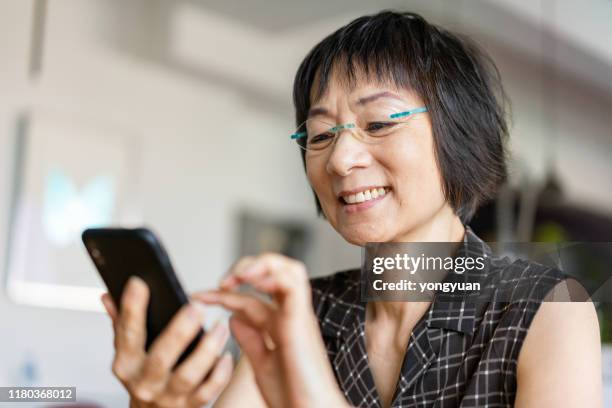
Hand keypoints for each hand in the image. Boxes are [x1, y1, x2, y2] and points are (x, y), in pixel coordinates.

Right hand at [101, 276, 232, 407]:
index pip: (127, 334)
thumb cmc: (143, 377)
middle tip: (196, 307)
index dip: (131, 308)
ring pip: (189, 375)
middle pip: (161, 357)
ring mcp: (168, 396)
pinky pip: (208, 391)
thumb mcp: (128, 352)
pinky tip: (226, 355)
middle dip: (179, 331)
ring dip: (207, 349)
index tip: (139, 283)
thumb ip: (122, 324)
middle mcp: (145, 382)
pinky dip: (220, 373)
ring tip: (220, 327)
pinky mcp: (190, 406)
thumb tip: (109, 296)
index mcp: (127, 364)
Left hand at [193, 253, 348, 407]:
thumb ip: (250, 340)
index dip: (222, 294)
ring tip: (236, 275)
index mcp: (280, 326)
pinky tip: (250, 280)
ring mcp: (297, 315)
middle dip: (245, 268)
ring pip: (287, 269)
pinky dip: (272, 274)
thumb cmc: (292, 395)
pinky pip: (293, 283)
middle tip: (221, 282)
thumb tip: (233, 318)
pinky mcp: (301, 319)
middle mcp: (290, 315)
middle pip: (274, 273)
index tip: (198, 297)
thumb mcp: (262, 364)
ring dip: (260, 264)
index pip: (250, 298)